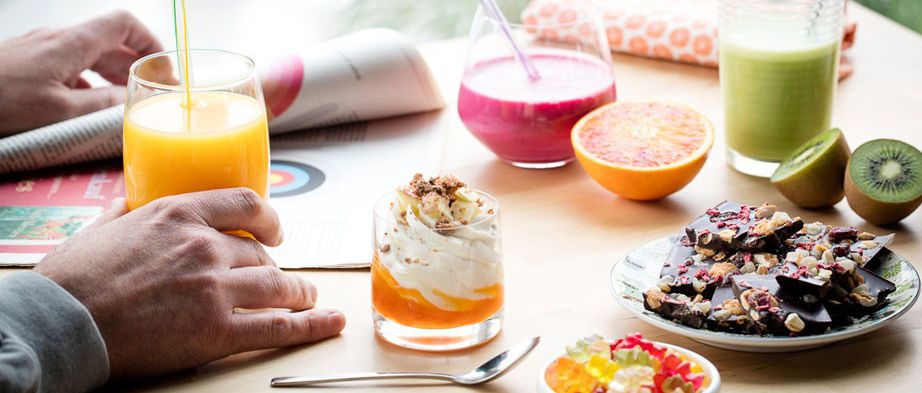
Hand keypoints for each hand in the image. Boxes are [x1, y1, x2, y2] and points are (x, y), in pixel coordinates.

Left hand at [0, 10, 162, 135]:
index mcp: (70, 43)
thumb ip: (101, 104)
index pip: (124, 24)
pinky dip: (89, 79)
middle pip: (110, 40)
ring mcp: (40, 49)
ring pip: (89, 53)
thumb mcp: (61, 113)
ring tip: (128, 98)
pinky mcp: (27, 62)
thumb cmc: (2, 104)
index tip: (164, 68)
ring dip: (113, 72)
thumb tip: (131, 101)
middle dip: (137, 63)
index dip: (150, 42)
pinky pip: (69, 64)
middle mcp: (57, 39)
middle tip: (154, 91)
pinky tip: (88, 104)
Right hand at [35, 188, 345, 377]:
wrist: (61, 322)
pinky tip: (328, 322)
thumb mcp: (104, 226)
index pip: (247, 203)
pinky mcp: (217, 330)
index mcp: (180, 212)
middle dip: (275, 267)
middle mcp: (205, 245)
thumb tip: (131, 204)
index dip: (269, 218)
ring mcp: (214, 288)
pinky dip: (310, 325)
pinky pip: (278, 326)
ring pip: (277, 285)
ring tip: (308, 297)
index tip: (275, 230)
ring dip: (300, 292)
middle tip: (283, 278)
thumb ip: (129, 212)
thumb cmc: (75, 278)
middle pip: (261, 253)